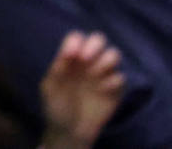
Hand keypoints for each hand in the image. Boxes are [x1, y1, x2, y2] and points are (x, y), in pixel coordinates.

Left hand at [39, 31, 123, 148]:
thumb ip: (58, 69)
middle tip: (85, 58)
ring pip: (114, 54)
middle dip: (94, 44)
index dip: (76, 42)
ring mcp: (103, 75)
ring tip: (94, 73)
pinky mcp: (115, 90)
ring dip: (106, 59)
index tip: (71, 55)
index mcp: (70, 58)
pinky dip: (114, 80)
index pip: (77, 38)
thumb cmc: (56, 107)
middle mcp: (88, 62)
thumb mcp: (50, 87)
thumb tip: (68, 51)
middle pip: (99, 39)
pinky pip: (121, 77)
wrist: (69, 132)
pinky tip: (102, 89)